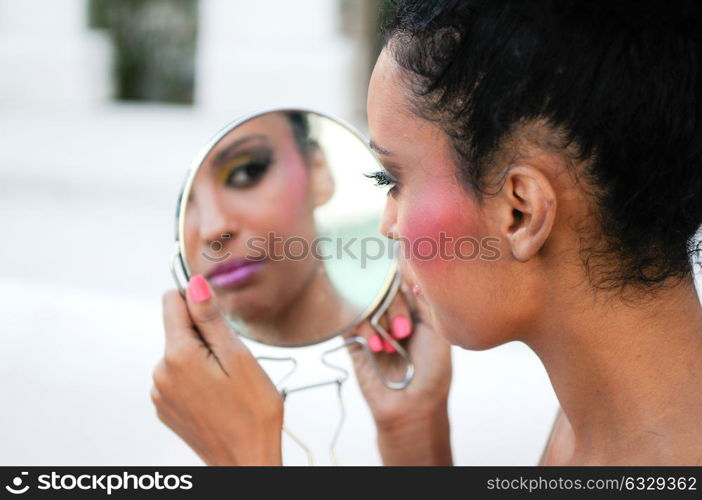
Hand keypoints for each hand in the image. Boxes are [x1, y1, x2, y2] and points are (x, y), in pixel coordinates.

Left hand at [151, 275, 283, 465]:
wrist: (247, 462)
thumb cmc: (253, 412)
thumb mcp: (238, 357)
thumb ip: (211, 319)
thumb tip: (193, 284)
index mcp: (177, 355)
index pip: (173, 302)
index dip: (198, 301)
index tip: (218, 318)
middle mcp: (160, 372)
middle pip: (179, 329)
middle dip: (205, 336)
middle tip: (232, 363)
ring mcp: (160, 393)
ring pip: (180, 354)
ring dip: (202, 359)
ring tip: (227, 384)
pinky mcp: (165, 408)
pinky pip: (179, 377)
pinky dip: (197, 379)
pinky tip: (217, 397)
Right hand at [344, 272, 452, 464]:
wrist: (413, 407)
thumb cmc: (433, 370)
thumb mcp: (437, 327)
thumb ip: (424, 295)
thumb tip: (410, 260)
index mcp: (414, 304)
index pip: (402, 275)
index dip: (401, 272)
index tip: (401, 271)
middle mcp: (391, 310)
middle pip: (383, 284)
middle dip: (395, 306)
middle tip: (405, 331)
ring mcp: (371, 323)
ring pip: (367, 300)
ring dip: (381, 321)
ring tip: (392, 346)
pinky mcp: (352, 338)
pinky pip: (351, 319)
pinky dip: (365, 330)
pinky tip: (377, 349)